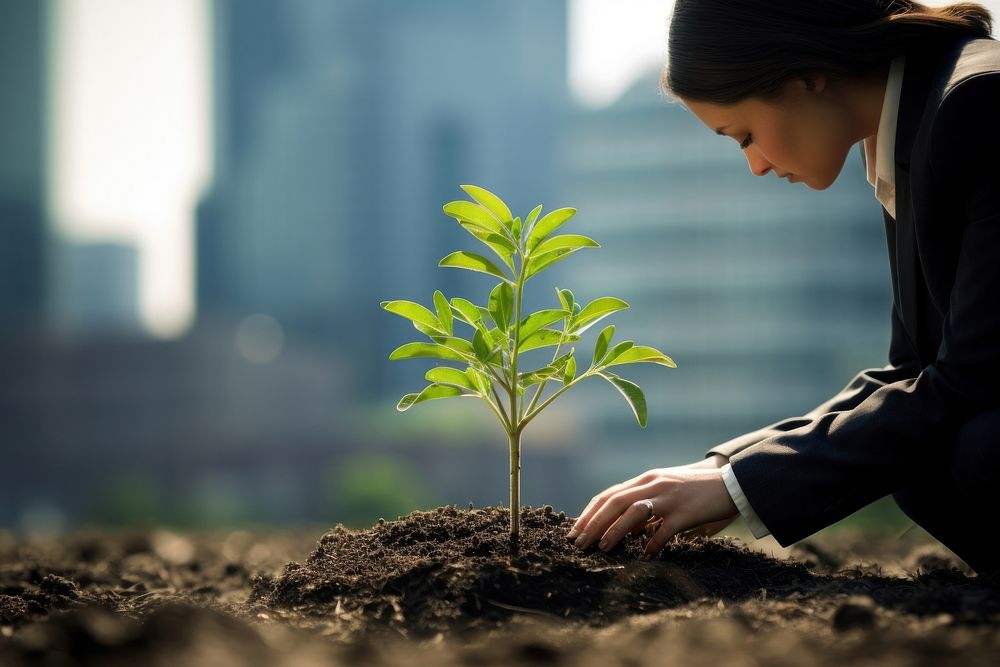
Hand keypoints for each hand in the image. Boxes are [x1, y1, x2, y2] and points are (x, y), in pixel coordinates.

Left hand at [567, 459, 738, 558]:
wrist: (732, 482)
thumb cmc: (695, 490)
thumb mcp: (664, 491)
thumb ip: (644, 505)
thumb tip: (622, 530)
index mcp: (645, 480)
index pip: (608, 495)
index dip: (589, 513)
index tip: (574, 530)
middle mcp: (653, 485)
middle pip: (614, 502)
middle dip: (593, 523)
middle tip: (578, 543)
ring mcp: (669, 497)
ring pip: (634, 512)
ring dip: (615, 530)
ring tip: (602, 547)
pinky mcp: (686, 512)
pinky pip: (664, 529)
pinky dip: (651, 543)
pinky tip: (644, 556)